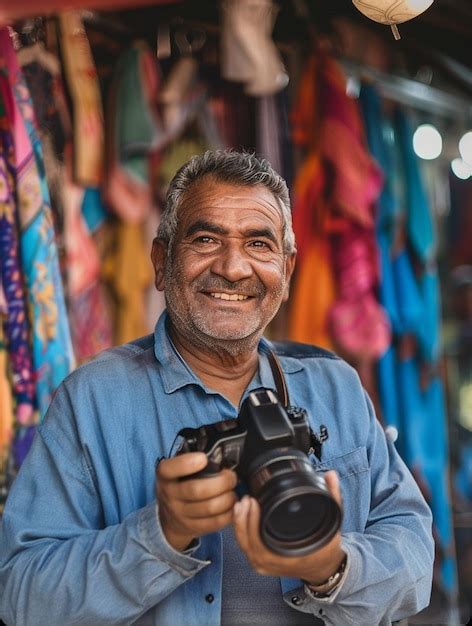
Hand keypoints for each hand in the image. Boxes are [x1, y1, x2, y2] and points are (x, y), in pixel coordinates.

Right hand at [156, 452, 237, 551]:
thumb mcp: (176, 470)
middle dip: (222, 482)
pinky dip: (228, 514)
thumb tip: (218, 453)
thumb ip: (190, 461)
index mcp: (165, 475)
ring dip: (228, 498)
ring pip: (209, 508)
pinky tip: (232, 506)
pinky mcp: (191, 528)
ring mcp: (179, 514)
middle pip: (198, 490)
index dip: (187, 463)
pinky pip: (214, 522)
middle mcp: (169, 495)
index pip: (171, 469)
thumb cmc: (179, 484)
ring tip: (233, 492)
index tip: (203, 458)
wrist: (169, 517)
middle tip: (231, 477)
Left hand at [233, 470, 344, 584]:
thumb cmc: (325, 549)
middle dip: (242, 520)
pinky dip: (241, 531)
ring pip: (244, 545)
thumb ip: (333, 497)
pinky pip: (246, 547)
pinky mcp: (261, 562)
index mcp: (289, 557)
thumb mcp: (332, 523)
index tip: (254, 502)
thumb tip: (331, 476)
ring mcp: (265, 565)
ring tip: (242, 503)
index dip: (253, 524)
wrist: (323, 568)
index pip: (261, 544)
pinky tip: (240, 514)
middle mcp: (274, 564)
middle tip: (247, 499)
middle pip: (247, 544)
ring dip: (239, 524)